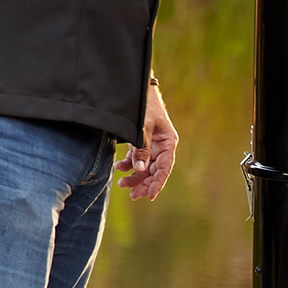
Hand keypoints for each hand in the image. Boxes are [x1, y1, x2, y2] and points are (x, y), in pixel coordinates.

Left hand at [115, 85, 177, 201]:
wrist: (137, 91)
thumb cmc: (144, 106)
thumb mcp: (143, 126)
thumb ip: (142, 148)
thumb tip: (140, 170)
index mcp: (168, 142)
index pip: (165, 168)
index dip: (158, 183)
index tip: (150, 196)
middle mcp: (162, 146)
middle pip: (155, 171)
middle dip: (144, 184)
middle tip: (133, 195)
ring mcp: (151, 146)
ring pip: (145, 168)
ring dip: (135, 178)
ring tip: (122, 185)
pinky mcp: (141, 144)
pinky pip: (136, 160)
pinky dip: (128, 166)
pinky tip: (119, 168)